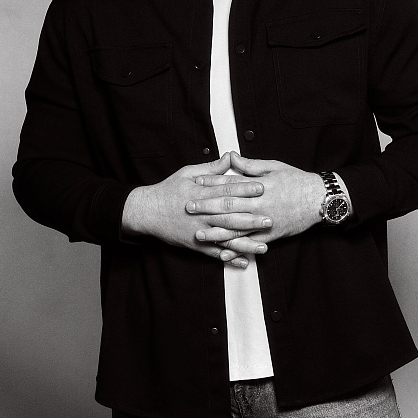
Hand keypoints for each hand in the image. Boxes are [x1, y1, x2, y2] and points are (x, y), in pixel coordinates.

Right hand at [121, 153, 271, 267]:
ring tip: (263, 246)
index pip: (226, 190)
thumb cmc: (168, 190)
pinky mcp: (195, 245)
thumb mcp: (187, 173)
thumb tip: (230, 157)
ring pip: (225, 237)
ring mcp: (199, 230)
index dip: (244, 189)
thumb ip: (211, 168)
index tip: (261, 188)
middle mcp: (201, 213)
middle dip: (251, 218)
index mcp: (200, 193)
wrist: (146, 212)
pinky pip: (215, 253)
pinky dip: (230, 257)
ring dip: (246, 243)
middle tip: (270, 219)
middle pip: (229, 215)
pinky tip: (245, 261)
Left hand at [193, 152, 324, 245]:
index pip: (230, 184)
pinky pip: (251, 244)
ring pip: (236, 229)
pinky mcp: (271, 236)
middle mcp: (259, 205)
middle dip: (206, 208)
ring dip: (216, 233)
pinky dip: (237, 250)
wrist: (319, 199)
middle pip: (228, 207)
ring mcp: (265, 222)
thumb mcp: (273, 167)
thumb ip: (249, 165)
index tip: (196, 183)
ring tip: (199, 235)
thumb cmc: (296, 180)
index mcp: (258, 187)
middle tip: (188, 208)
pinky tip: (223, 255)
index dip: (211, 184)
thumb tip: (230, 157)